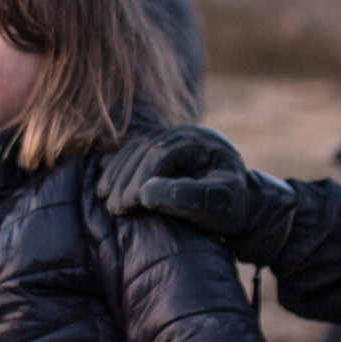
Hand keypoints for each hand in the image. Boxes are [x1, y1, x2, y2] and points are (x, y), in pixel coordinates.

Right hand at [97, 126, 293, 259]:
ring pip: (136, 148)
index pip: (163, 152)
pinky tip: (105, 182)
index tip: (130, 204)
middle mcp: (186, 133)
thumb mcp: (221, 206)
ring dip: (118, 173)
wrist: (235, 201)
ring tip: (106, 198)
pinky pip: (133, 150)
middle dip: (126, 178)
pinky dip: (117, 166)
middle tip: (115, 208)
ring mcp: (172, 136)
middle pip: (146, 148)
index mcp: (203, 143)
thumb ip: (192, 198)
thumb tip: (148, 193)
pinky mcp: (161, 145)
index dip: (142, 177)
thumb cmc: (230, 207)